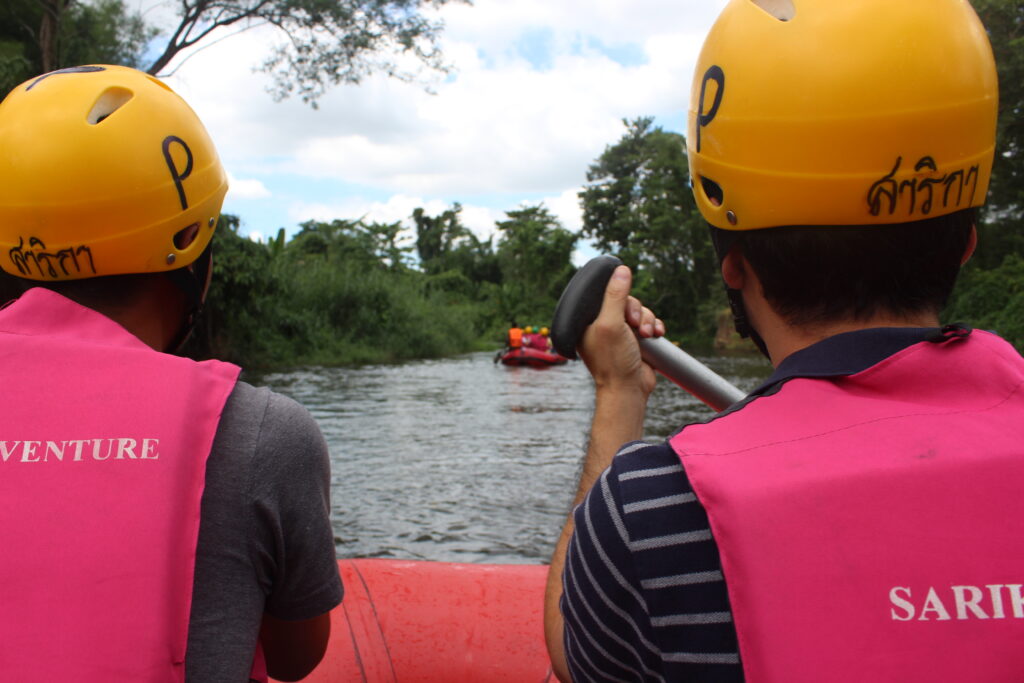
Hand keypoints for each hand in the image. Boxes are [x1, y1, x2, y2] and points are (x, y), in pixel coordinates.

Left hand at [579, 265, 664, 397]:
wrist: (628, 389)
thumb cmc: (613, 360)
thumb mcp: (611, 323)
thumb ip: (615, 296)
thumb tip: (621, 270)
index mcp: (587, 320)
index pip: (603, 293)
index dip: (617, 294)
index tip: (624, 304)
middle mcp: (602, 324)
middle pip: (625, 300)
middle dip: (635, 311)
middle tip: (635, 324)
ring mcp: (620, 332)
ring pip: (639, 311)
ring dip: (647, 319)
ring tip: (648, 334)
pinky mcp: (636, 340)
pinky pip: (649, 323)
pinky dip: (655, 326)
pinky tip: (657, 335)